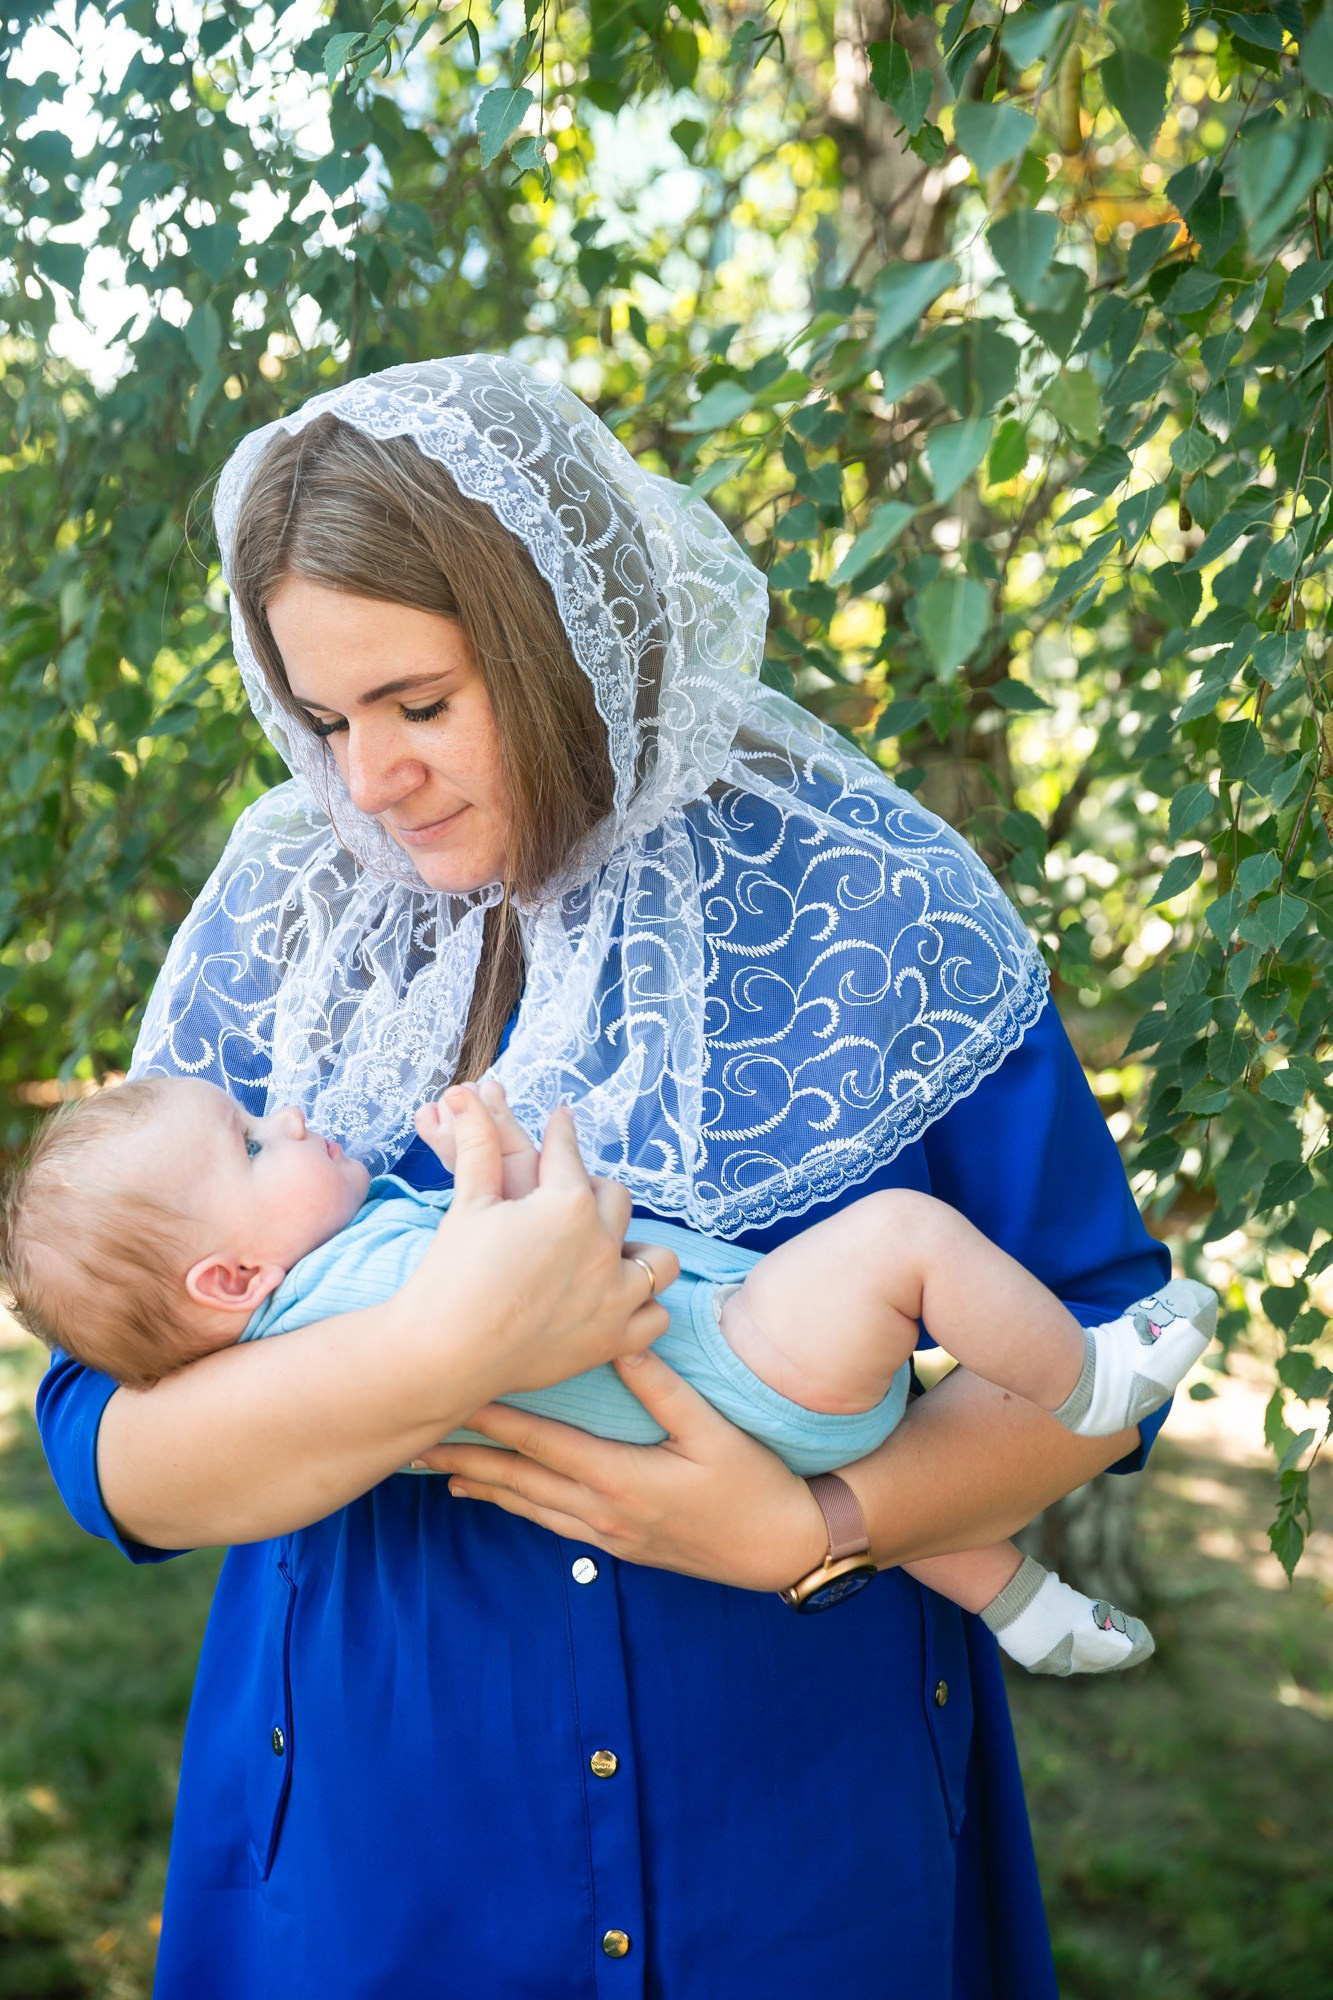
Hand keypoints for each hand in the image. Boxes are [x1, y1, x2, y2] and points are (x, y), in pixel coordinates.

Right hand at [407, 1087, 677, 1396]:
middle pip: (616, 1199)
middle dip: (594, 1192)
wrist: (443, 1353)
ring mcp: (616, 1296)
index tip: (562, 1120)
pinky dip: (641, 1307)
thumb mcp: (469, 1202)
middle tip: (573, 1196)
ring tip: (610, 1250)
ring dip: (636, 1249)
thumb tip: (466, 1094)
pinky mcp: (614, 1340)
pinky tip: (618, 1300)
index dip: (561, 1133)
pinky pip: (655, 1316)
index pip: (568, 1155)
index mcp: (569, 1204)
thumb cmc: (451, 1274)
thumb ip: (478, 1145)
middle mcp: (603, 1246)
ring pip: (656, 1259)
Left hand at [414, 1350, 828, 1591]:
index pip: (540, 1442)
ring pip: (528, 1505)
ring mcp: (607, 1533)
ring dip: (481, 1486)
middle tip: (414, 1443)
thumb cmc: (752, 1484)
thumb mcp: (713, 1431)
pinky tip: (496, 1497)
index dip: (492, 1421)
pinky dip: (515, 1507)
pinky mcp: (617, 1544)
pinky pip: (550, 1523)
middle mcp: (602, 1510)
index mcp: (620, 1476)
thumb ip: (663, 1387)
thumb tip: (620, 1339)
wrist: (779, 1550)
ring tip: (437, 1471)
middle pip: (519, 1479)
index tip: (450, 1400)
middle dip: (464, 1458)